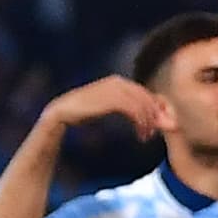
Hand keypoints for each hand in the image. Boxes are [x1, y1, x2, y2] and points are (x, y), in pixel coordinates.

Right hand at [41, 76, 166, 140]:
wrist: (64, 110)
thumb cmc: (84, 110)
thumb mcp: (107, 106)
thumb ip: (123, 106)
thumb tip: (138, 114)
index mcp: (119, 81)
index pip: (144, 93)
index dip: (152, 109)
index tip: (153, 125)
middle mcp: (119, 82)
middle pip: (146, 98)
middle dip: (153, 116)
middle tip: (153, 133)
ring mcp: (116, 89)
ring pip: (142, 105)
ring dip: (147, 123)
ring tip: (145, 136)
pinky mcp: (112, 99)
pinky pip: (134, 110)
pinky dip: (140, 123)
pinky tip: (139, 134)